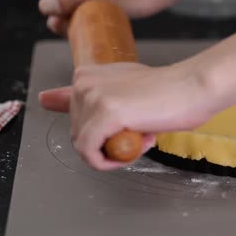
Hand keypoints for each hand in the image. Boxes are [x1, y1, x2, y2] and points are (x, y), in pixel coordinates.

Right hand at [38, 0, 184, 34]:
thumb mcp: (107, 1)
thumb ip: (74, 3)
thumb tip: (44, 6)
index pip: (56, 10)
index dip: (70, 25)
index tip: (93, 29)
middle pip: (63, 12)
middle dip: (78, 25)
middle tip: (104, 27)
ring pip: (73, 13)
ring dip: (86, 24)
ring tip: (108, 24)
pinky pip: (83, 10)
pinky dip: (92, 20)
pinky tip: (106, 24)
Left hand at [38, 62, 214, 169]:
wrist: (193, 88)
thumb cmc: (167, 92)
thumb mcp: (122, 88)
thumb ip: (85, 96)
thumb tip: (42, 99)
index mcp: (86, 75)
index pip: (73, 114)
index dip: (98, 127)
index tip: (122, 122)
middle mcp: (84, 83)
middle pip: (78, 132)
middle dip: (107, 140)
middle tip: (142, 128)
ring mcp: (93, 97)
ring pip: (83, 145)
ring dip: (113, 150)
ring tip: (143, 132)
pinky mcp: (104, 114)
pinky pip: (90, 153)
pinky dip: (109, 161)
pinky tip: (134, 147)